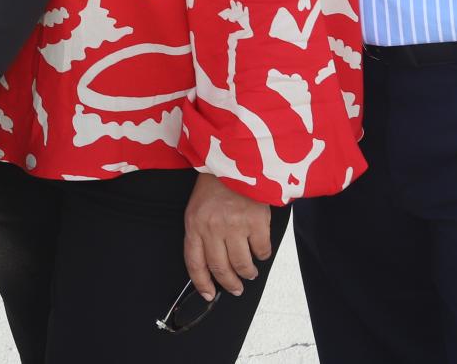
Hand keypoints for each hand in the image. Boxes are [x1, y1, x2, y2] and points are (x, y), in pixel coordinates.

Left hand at [182, 172, 272, 300]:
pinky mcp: (257, 221)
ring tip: (249, 272)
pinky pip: (262, 251)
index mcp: (194, 225)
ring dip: (247, 273)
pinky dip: (262, 255)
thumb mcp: (197, 209)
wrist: (235, 161)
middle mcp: (212, 228)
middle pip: (220, 268)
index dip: (202, 283)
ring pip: (242, 264)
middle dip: (229, 284)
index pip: (194, 263)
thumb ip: (200, 235)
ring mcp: (235, 225)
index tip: (209, 294)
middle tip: (236, 288)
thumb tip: (210, 267)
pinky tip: (260, 250)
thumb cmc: (215, 186)